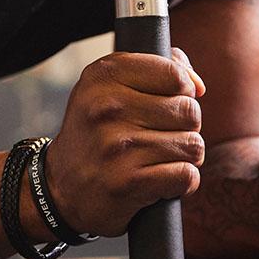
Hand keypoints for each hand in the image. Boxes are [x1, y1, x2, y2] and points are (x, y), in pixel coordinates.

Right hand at [47, 48, 204, 236]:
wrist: (60, 189)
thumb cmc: (96, 133)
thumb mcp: (110, 88)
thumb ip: (157, 69)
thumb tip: (197, 85)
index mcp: (103, 76)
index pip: (175, 75)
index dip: (182, 91)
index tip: (166, 104)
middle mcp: (107, 107)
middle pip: (190, 111)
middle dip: (185, 127)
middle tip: (159, 136)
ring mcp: (117, 146)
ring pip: (193, 145)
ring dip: (184, 157)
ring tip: (157, 159)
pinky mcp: (128, 182)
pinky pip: (187, 175)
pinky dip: (182, 182)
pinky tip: (160, 180)